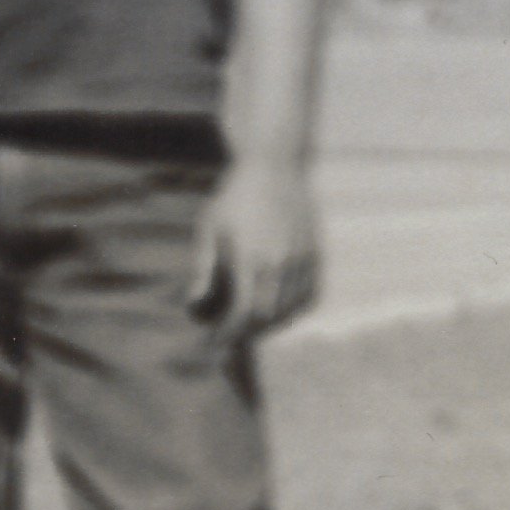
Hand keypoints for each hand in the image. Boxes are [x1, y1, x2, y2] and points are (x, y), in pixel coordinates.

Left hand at [189, 159, 318, 342]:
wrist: (274, 167)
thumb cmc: (234, 197)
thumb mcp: (209, 228)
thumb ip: (203, 269)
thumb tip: (194, 306)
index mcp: (252, 259)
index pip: (244, 313)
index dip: (229, 333)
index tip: (214, 342)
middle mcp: (282, 264)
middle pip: (267, 318)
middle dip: (246, 332)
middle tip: (228, 333)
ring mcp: (302, 260)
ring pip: (290, 310)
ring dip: (268, 324)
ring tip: (247, 322)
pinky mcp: (315, 255)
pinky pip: (308, 296)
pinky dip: (291, 310)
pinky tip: (274, 308)